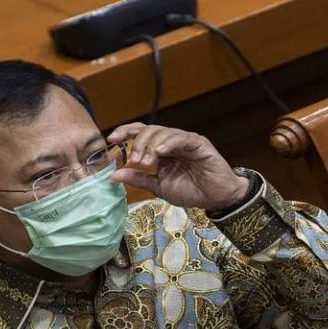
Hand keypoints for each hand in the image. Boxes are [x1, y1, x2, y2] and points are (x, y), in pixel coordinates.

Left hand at [109, 123, 249, 209]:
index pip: (141, 133)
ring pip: (163, 132)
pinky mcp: (198, 143)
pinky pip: (180, 138)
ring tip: (146, 161)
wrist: (216, 198)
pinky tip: (160, 152)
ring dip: (150, 145)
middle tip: (134, 160)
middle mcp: (172, 142)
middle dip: (137, 142)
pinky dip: (168, 143)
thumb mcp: (159, 187)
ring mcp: (185, 141)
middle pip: (149, 129)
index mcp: (161, 150)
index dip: (125, 132)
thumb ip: (139, 179)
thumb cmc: (191, 191)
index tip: (111, 139)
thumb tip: (114, 175)